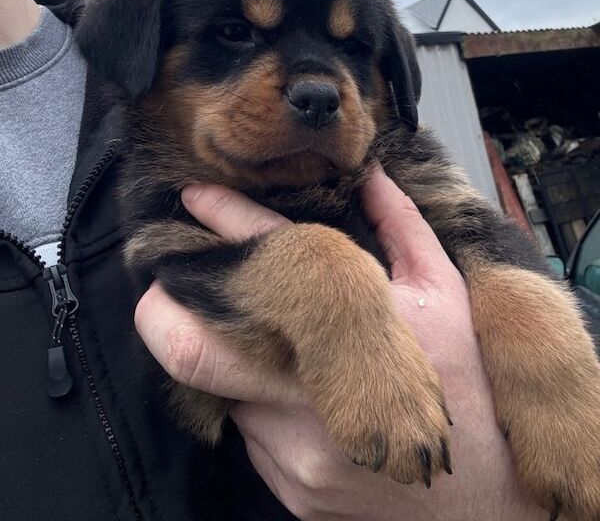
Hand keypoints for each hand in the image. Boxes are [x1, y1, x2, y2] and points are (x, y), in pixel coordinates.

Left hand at [135, 166, 545, 519]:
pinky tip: (300, 400)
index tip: (194, 199)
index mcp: (360, 328)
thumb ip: (402, 227)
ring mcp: (296, 454)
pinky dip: (259, 406)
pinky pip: (249, 436)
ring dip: (234, 361)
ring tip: (275, 351)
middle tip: (166, 286)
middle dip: (162, 310)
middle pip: (195, 351)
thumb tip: (370, 173)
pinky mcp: (290, 490)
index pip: (273, 259)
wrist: (487, 499)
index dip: (226, 221)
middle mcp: (315, 397)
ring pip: (223, 392)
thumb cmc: (469, 383)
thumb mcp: (447, 294)